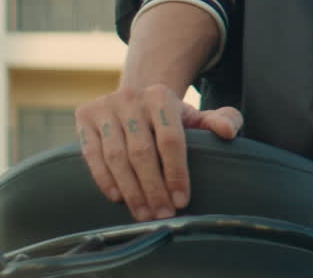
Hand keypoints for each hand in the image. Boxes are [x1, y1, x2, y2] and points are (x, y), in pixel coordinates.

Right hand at [74, 85, 242, 222]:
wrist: (133, 102)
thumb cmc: (171, 118)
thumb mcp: (197, 117)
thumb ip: (222, 120)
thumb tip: (229, 132)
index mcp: (161, 96)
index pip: (170, 140)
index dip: (176, 173)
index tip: (182, 200)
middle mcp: (131, 98)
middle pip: (142, 152)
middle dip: (154, 189)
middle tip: (163, 215)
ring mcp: (104, 107)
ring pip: (116, 157)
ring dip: (131, 191)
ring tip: (144, 214)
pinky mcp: (83, 117)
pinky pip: (92, 155)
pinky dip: (104, 179)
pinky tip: (118, 198)